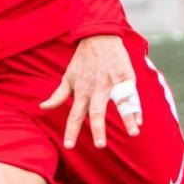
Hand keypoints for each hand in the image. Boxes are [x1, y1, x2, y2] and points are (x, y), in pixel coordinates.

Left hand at [39, 35, 140, 149]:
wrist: (99, 37)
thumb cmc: (82, 60)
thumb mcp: (67, 77)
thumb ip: (58, 95)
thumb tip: (42, 107)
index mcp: (81, 90)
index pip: (74, 114)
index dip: (71, 130)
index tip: (69, 146)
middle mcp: (96, 89)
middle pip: (96, 112)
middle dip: (98, 129)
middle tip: (99, 145)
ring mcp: (112, 83)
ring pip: (119, 104)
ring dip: (127, 119)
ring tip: (133, 133)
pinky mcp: (125, 77)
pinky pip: (132, 95)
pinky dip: (137, 108)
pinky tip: (141, 119)